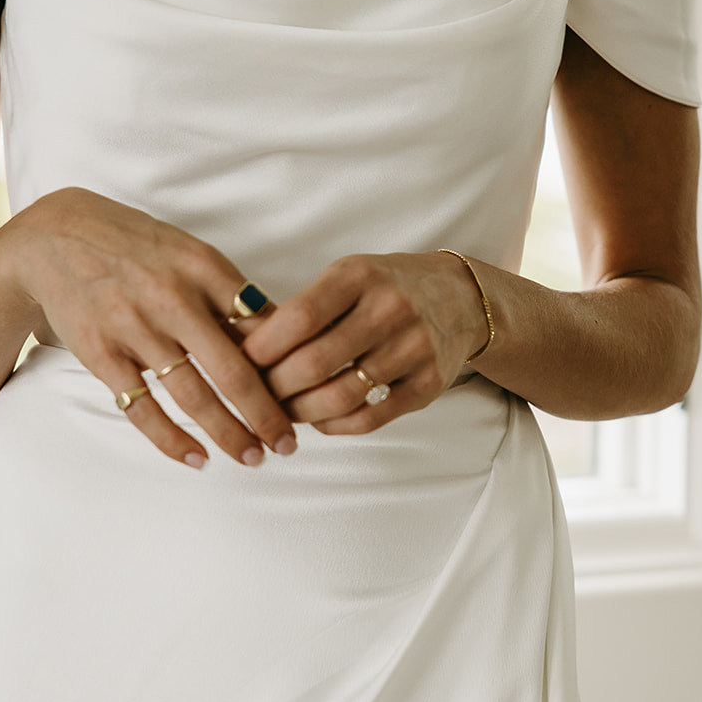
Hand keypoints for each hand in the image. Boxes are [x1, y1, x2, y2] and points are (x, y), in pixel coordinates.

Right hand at [0, 187, 296, 467]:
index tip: (310, 395)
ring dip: (227, 433)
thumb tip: (283, 336)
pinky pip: (143, 408)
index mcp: (204, 268)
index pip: (260, 325)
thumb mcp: (190, 252)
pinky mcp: (102, 354)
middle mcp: (172, 299)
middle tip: (289, 444)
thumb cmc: (138, 247)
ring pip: (192, 396)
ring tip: (253, 458)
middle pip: (233, 370)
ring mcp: (135, 329)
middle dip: (267, 414)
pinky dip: (172, 439)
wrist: (56, 237)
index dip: (289, 365)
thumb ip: (230, 292)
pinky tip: (197, 459)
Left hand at [241, 251, 490, 433]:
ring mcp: (415, 347)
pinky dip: (336, 425)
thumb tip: (244, 350)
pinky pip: (371, 418)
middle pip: (315, 363)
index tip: (240, 361)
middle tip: (255, 396)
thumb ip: (306, 309)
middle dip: (275, 387)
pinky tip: (320, 420)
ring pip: (341, 396)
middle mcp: (391, 308)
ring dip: (301, 412)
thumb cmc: (385, 288)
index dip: (262, 347)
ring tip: (282, 412)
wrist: (461, 299)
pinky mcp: (430, 383)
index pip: (299, 317)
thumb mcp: (349, 277)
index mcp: (360, 276)